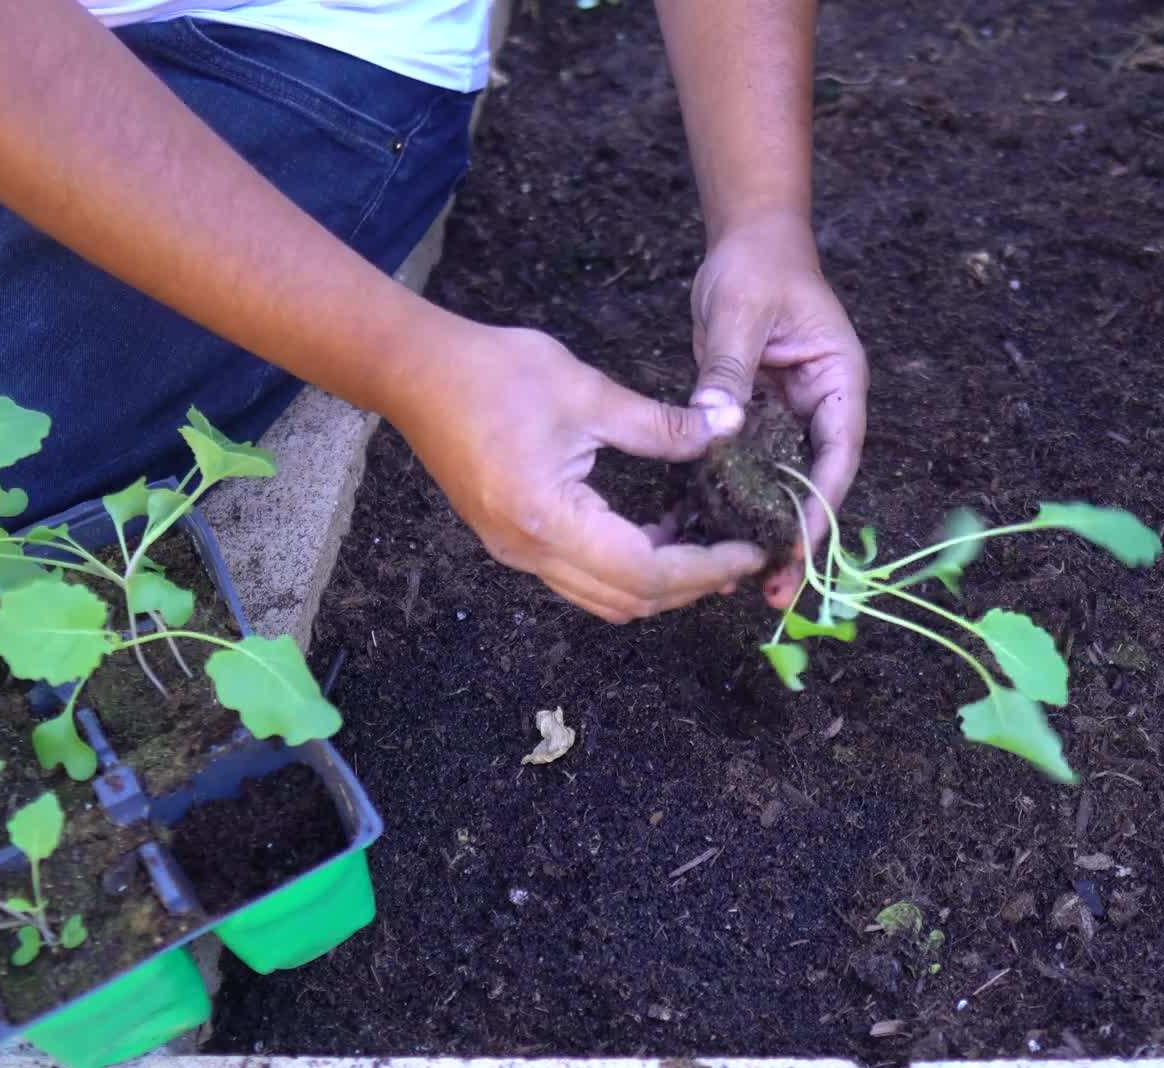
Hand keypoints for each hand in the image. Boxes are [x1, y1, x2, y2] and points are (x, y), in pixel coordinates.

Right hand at [387, 321, 764, 622]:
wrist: (414, 371)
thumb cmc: (492, 372)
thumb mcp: (587, 391)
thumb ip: (660, 423)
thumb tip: (726, 428)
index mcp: (548, 519)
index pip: (646, 572)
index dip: (705, 567)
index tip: (750, 550)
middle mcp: (529, 553)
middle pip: (629, 600)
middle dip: (692, 584)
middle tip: (740, 553)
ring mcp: (517, 553)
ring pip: (606, 597)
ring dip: (661, 580)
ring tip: (706, 541)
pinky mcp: (514, 542)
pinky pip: (583, 576)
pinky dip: (629, 566)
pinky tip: (659, 528)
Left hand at [687, 213, 868, 606]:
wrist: (748, 241)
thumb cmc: (757, 267)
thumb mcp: (739, 314)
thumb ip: (728, 370)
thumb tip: (717, 425)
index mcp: (838, 383)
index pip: (838, 455)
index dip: (820, 505)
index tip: (797, 545)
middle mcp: (820, 408)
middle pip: (814, 484)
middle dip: (796, 538)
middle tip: (776, 592)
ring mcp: (789, 417)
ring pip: (781, 485)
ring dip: (764, 531)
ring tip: (745, 587)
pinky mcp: (756, 419)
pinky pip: (747, 468)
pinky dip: (731, 501)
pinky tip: (706, 535)